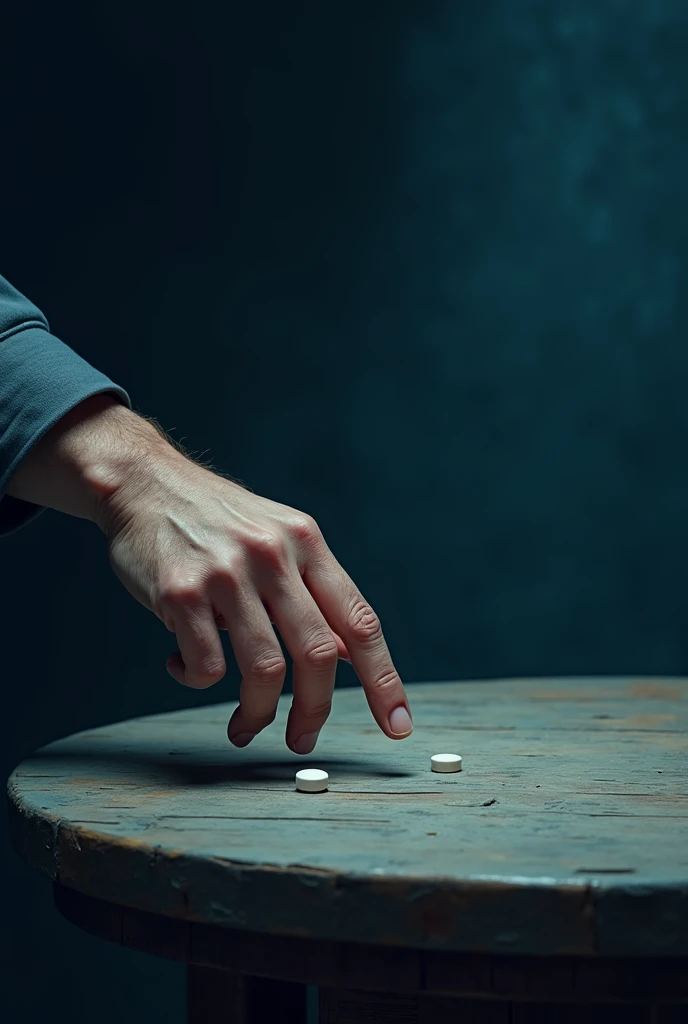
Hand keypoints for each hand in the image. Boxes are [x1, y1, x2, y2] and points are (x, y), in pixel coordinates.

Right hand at [99, 448, 412, 753]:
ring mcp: (227, 573)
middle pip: (318, 653)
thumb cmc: (217, 521)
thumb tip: (350, 656)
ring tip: (244, 725)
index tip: (398, 726)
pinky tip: (183, 666)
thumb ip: (314, 594)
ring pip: (264, 670)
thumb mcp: (279, 539)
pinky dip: (196, 681)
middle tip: (303, 740)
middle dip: (315, 711)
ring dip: (257, 713)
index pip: (360, 621)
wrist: (145, 483)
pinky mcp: (181, 592)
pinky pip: (206, 667)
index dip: (384, 679)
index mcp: (307, 543)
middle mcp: (273, 555)